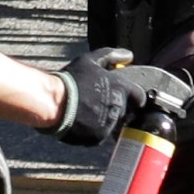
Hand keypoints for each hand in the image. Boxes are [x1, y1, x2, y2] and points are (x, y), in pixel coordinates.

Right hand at [45, 48, 189, 146]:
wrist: (52, 102)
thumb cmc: (71, 80)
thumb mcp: (91, 60)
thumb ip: (111, 56)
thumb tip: (128, 56)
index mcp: (122, 88)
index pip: (140, 97)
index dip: (133, 99)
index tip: (124, 99)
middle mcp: (120, 106)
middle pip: (127, 112)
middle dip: (117, 110)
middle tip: (99, 106)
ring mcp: (110, 123)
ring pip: (113, 125)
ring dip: (104, 121)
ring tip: (87, 114)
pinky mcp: (98, 137)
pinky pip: (100, 136)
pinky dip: (92, 131)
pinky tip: (81, 123)